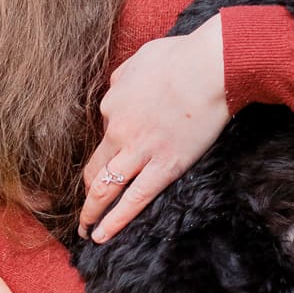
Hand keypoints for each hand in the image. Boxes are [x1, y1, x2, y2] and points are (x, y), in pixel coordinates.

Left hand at [79, 17, 229, 241]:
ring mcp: (140, 151)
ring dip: (91, 212)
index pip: (105, 127)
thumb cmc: (180, 57)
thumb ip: (124, 77)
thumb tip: (119, 88)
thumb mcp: (140, 59)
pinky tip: (102, 235)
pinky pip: (134, 200)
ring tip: (85, 229)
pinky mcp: (165, 167)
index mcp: (112, 103)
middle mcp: (119, 130)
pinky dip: (115, 220)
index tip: (123, 147)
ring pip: (105, 188)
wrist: (209, 67)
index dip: (113, 137)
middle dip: (87, 189)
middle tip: (84, 206)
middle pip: (94, 166)